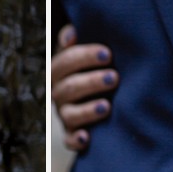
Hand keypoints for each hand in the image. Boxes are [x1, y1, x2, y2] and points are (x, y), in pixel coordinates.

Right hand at [51, 24, 118, 150]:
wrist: (93, 96)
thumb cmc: (90, 67)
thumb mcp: (82, 53)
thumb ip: (76, 42)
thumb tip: (72, 31)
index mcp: (58, 71)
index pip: (65, 62)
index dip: (84, 56)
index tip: (108, 53)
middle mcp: (58, 93)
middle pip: (68, 88)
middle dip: (91, 82)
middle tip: (114, 77)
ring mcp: (65, 114)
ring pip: (69, 114)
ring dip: (87, 110)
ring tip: (107, 107)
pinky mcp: (72, 134)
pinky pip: (69, 140)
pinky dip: (76, 140)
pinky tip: (87, 137)